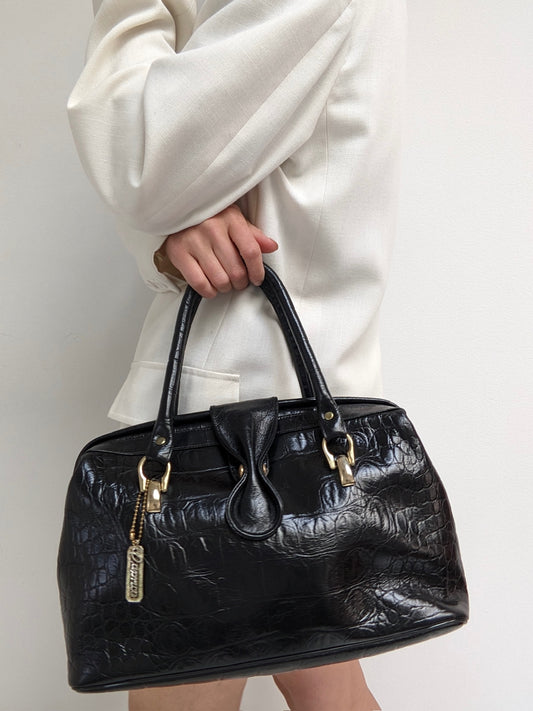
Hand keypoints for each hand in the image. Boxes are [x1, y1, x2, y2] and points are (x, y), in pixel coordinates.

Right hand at [159, 205, 277, 298]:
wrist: (177, 210)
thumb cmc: (210, 217)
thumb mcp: (234, 220)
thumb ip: (253, 235)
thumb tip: (272, 246)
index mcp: (230, 218)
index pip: (251, 251)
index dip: (257, 271)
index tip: (257, 279)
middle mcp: (212, 228)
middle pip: (236, 270)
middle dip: (241, 282)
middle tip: (239, 281)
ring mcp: (193, 241)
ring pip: (220, 280)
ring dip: (226, 287)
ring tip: (225, 282)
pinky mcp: (178, 253)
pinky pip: (200, 283)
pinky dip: (209, 291)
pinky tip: (211, 286)